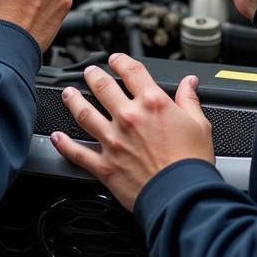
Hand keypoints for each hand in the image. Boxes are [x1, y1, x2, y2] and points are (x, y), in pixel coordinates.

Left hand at [50, 53, 213, 211]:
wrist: (182, 197)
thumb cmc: (192, 164)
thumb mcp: (199, 125)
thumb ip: (189, 100)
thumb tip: (189, 83)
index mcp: (152, 103)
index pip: (131, 71)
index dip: (121, 61)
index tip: (115, 59)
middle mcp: (129, 117)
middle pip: (102, 87)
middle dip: (93, 75)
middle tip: (88, 72)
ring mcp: (113, 140)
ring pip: (84, 113)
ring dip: (73, 100)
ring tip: (68, 93)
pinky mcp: (104, 165)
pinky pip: (77, 152)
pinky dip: (64, 144)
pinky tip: (56, 136)